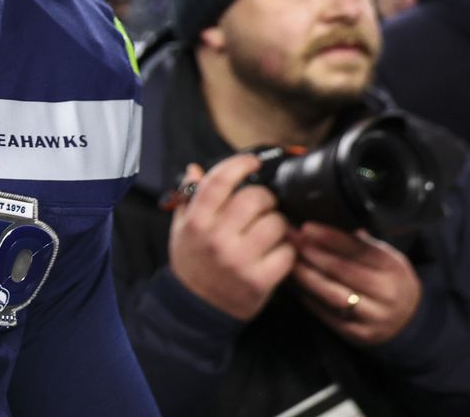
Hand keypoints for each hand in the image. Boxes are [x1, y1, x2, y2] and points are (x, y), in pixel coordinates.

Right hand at [167, 153, 295, 320]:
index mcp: (196, 221)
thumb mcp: (182, 228)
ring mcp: (239, 261)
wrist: (195, 307)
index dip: (240, 164)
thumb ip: (190, 198)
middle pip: (255, 198)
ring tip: (268, 231)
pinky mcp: (260, 280)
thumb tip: (195, 169)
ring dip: (277, 223)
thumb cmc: (192, 262)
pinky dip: (286, 249)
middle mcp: (217, 239)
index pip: (220, 181)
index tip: (253, 162)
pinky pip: (287, 252)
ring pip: (275, 223)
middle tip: (263, 205)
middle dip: (265, 198)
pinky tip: (275, 251)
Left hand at [290, 222, 422, 345]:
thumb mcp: (387, 258)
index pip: (359, 249)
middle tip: (291, 242)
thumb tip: (327, 223)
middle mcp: (387, 293)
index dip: (330, 238)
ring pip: (334, 294)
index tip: (306, 228)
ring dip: (307, 277)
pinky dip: (310, 299)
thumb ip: (361, 243)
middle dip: (313, 254)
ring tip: (290, 263)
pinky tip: (296, 286)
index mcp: (393, 268)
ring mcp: (374, 316)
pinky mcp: (360, 334)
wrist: (409, 321)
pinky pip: (329, 315)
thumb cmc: (390, 280)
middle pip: (343, 271)